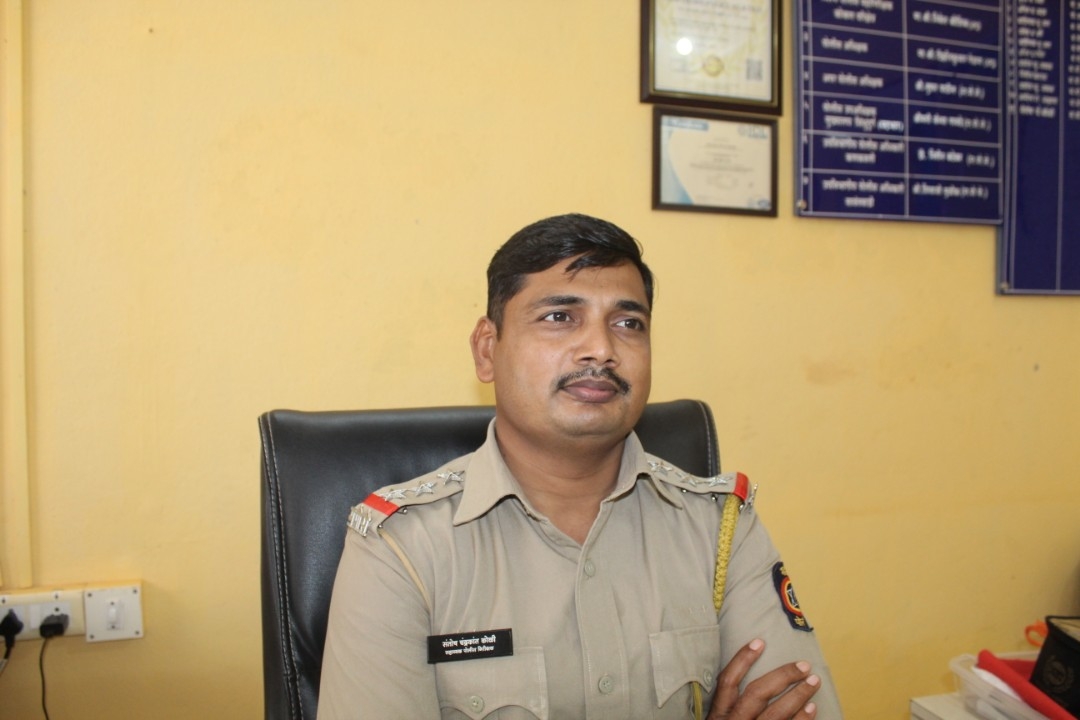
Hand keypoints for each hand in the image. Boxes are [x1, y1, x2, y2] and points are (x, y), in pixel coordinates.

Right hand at [705, 639, 819, 719]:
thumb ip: (727, 708)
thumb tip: (745, 681)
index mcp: (718, 717)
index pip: (727, 682)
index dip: (742, 660)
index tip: (759, 641)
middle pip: (757, 694)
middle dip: (782, 677)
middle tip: (803, 665)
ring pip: (776, 714)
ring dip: (797, 696)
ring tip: (813, 682)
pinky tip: (813, 710)